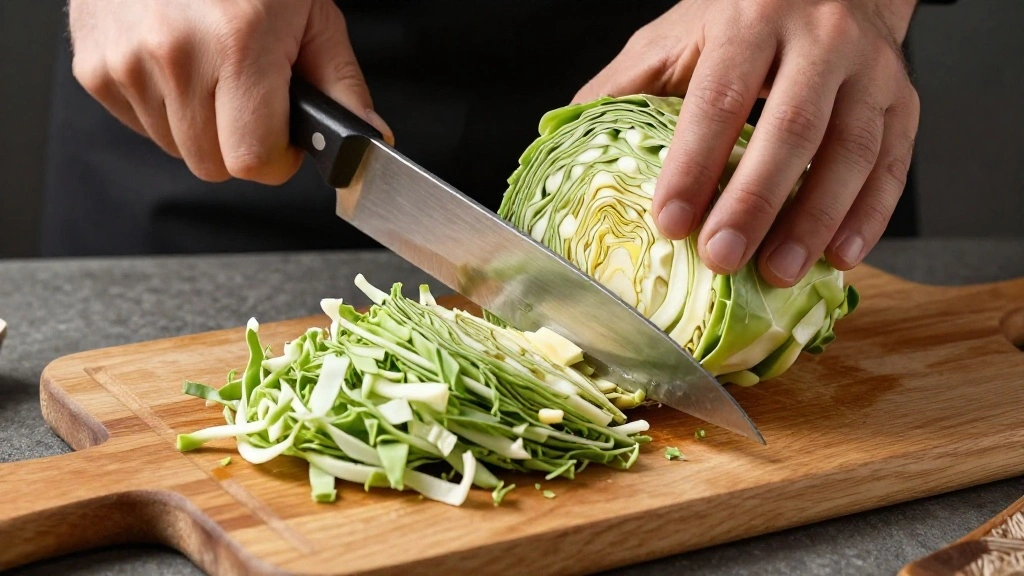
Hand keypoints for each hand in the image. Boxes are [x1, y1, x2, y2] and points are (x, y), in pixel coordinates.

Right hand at [68, 0, 392, 184]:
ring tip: (214, 71)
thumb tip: (367, 138)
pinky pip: (140, 125)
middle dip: (242, 145)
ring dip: (202, 126)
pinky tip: (179, 64)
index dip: (278, 159)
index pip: (253, 161)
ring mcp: (126, 62)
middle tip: (253, 99)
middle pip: (214, 166)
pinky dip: (164, 108)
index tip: (285, 138)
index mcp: (239, 44)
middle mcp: (176, 55)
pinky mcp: (95, 66)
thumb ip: (341, 84)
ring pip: (176, 148)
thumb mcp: (311, 14)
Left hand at [574, 0, 920, 286]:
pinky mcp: (904, 100)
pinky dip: (869, 216)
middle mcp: (819, 38)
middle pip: (792, 129)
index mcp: (750, 18)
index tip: (671, 223)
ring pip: (852, 151)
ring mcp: (870, 70)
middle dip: (754, 202)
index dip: (694, 165)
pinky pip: (894, 163)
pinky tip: (841, 255)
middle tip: (722, 259)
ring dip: (815, 221)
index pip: (718, 99)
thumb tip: (567, 136)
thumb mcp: (678, 35)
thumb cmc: (744, 17)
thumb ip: (628, 83)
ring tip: (779, 272)